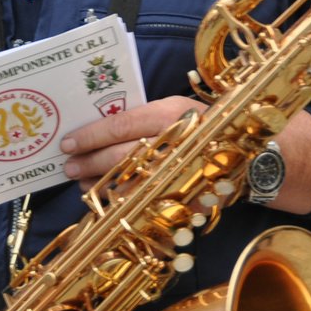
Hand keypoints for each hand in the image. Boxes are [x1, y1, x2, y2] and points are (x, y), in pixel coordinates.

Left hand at [59, 95, 204, 191]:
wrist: (243, 149)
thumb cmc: (196, 124)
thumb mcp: (172, 110)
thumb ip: (138, 118)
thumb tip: (94, 131)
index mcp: (170, 114)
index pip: (121, 125)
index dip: (91, 136)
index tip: (68, 143)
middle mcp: (175, 142)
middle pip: (122, 155)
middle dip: (90, 162)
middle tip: (69, 166)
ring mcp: (180, 172)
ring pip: (129, 182)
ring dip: (100, 183)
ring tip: (81, 181)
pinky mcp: (184, 196)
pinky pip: (144, 201)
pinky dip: (119, 200)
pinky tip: (104, 196)